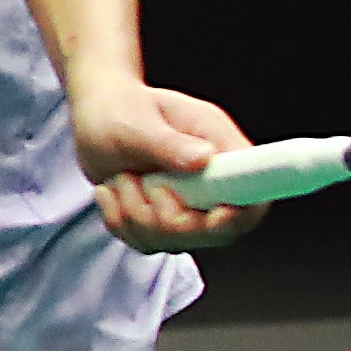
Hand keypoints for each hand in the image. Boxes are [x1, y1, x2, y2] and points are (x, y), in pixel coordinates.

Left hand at [78, 73, 258, 249]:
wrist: (97, 114)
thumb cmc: (122, 108)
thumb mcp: (137, 121)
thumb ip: (168, 143)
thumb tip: (203, 159)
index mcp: (221, 148)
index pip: (254, 194)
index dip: (241, 215)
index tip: (215, 214)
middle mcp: (213, 182)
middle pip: (215, 232)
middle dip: (168, 219)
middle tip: (133, 180)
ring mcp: (190, 206)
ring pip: (175, 241)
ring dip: (135, 215)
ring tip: (121, 179)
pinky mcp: (163, 220)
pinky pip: (146, 242)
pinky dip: (120, 222)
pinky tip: (112, 191)